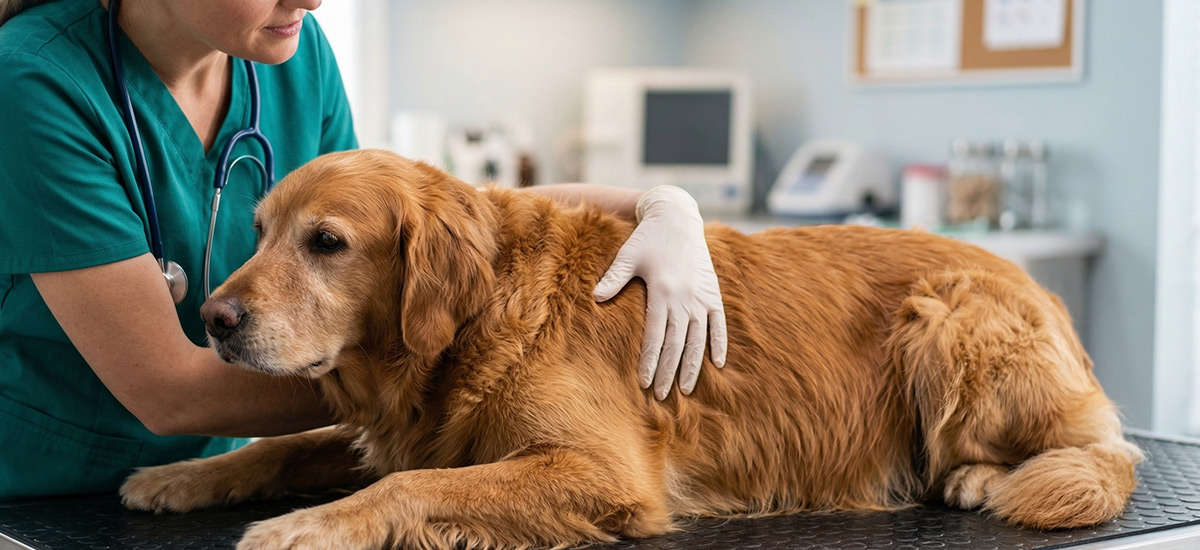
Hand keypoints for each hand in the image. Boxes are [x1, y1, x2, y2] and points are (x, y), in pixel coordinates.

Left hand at [594, 185, 726, 399]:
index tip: (645, 383)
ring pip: (698, 339)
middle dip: (668, 371)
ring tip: (686, 388)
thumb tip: (596, 298)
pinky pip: (719, 323)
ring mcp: (702, 297)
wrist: (678, 216)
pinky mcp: (713, 292)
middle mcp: (684, 298)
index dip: (651, 361)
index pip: (655, 336)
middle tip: (662, 395)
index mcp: (663, 291)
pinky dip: (719, 343)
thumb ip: (614, 278)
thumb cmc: (648, 237)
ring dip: (692, 365)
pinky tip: (716, 364)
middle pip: (677, 344)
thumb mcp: (628, 255)